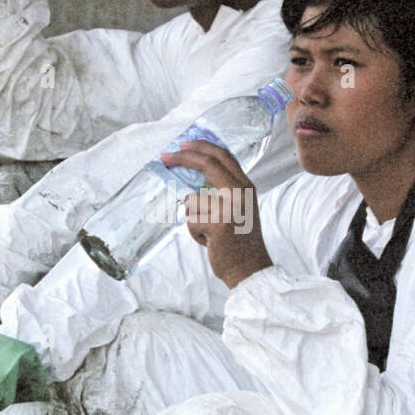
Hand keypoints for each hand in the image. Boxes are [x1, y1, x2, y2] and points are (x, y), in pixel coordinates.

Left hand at [160, 141, 272, 289]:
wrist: (250, 269)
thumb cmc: (239, 242)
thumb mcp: (238, 210)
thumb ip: (223, 192)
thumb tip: (192, 182)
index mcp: (246, 187)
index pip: (223, 156)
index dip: (201, 146)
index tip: (183, 144)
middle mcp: (241, 193)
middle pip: (207, 164)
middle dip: (182, 157)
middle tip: (164, 156)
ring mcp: (230, 207)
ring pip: (192, 200)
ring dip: (194, 218)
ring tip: (209, 232)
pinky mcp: (218, 223)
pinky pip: (191, 220)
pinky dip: (195, 233)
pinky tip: (210, 242)